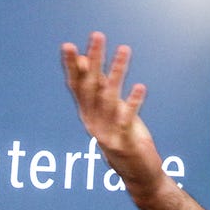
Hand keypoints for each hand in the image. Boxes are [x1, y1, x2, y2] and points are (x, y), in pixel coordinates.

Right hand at [61, 31, 163, 193]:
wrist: (137, 174)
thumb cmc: (123, 136)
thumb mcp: (109, 110)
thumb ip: (97, 88)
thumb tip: (86, 59)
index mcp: (87, 113)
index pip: (76, 85)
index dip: (72, 66)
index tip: (68, 45)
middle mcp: (92, 121)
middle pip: (91, 86)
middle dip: (94, 60)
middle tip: (97, 36)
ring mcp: (107, 132)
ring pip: (109, 97)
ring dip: (117, 72)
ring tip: (124, 49)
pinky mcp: (124, 142)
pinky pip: (127, 119)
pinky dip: (134, 103)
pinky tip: (141, 86)